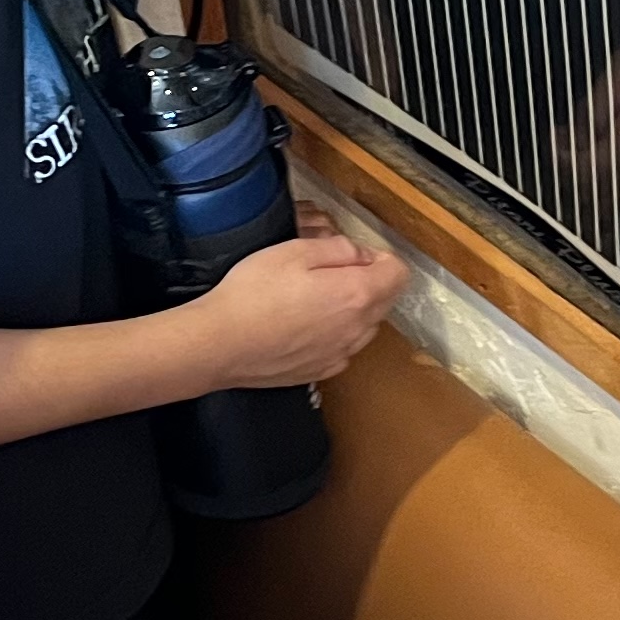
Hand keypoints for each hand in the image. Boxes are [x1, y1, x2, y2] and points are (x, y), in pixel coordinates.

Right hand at [192, 212, 403, 387]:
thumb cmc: (252, 295)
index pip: (399, 272)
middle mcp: (357, 329)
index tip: (354, 255)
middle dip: (369, 282)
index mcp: (356, 294)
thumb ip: (338, 248)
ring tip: (314, 299)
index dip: (380, 257)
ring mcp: (341, 353)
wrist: (221, 343)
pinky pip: (343, 348)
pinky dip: (335, 335)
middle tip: (329, 272)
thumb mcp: (294, 251)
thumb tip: (359, 253)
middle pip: (386, 300)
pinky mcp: (323, 371)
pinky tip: (304, 326)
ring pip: (366, 326)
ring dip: (353, 310)